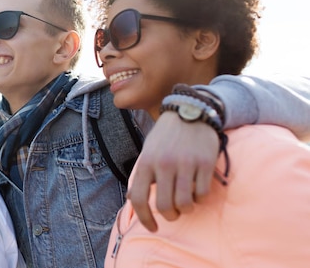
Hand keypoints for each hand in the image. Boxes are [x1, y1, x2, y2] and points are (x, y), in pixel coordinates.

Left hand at [128, 112, 218, 231]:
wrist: (190, 110)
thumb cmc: (167, 135)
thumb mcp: (148, 150)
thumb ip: (142, 174)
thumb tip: (132, 199)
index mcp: (146, 162)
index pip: (138, 198)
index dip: (144, 218)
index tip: (152, 228)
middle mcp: (164, 164)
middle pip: (164, 206)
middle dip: (169, 216)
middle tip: (173, 213)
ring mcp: (185, 164)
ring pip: (185, 204)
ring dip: (186, 209)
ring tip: (186, 202)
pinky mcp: (205, 163)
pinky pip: (203, 194)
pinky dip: (201, 198)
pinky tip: (198, 190)